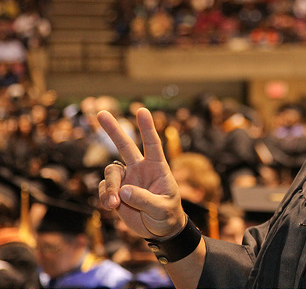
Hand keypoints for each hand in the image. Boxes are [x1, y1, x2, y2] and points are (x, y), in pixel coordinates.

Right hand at [98, 107, 184, 239]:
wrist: (160, 230)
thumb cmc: (167, 215)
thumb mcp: (161, 209)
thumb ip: (144, 200)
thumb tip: (124, 191)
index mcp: (157, 168)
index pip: (152, 144)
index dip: (147, 128)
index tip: (142, 111)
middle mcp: (140, 169)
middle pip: (124, 145)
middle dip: (113, 129)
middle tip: (101, 112)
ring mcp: (127, 180)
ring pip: (111, 173)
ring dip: (110, 188)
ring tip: (114, 204)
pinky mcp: (117, 192)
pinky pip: (104, 189)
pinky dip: (105, 197)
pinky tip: (111, 207)